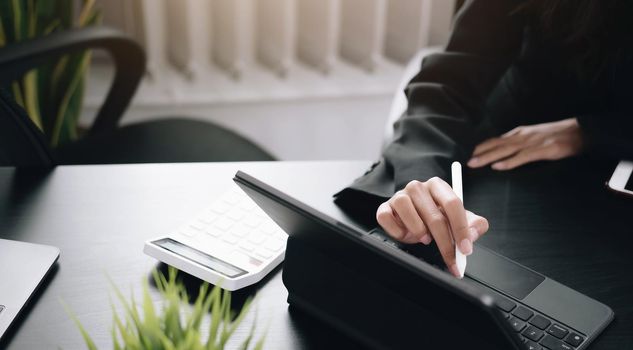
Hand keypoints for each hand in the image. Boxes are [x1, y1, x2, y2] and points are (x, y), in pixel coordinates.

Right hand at [376, 178, 488, 277]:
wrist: (412, 217)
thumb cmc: (436, 217)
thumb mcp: (459, 219)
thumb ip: (473, 225)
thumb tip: (472, 235)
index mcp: (438, 186)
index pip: (453, 203)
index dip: (461, 228)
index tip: (465, 248)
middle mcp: (418, 187)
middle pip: (434, 215)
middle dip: (445, 242)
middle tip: (451, 258)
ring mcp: (399, 196)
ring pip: (408, 212)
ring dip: (419, 231)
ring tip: (425, 238)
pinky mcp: (384, 207)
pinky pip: (386, 218)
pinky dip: (397, 231)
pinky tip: (405, 234)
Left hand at [468, 118, 583, 169]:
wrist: (580, 131)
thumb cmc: (557, 135)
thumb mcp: (535, 136)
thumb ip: (521, 142)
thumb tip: (506, 152)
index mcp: (521, 133)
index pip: (497, 140)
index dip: (483, 147)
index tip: (471, 153)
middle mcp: (523, 136)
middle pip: (497, 145)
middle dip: (481, 153)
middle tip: (467, 162)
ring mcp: (532, 143)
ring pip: (505, 151)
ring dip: (489, 157)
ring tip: (475, 163)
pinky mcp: (543, 150)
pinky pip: (522, 157)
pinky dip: (509, 162)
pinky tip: (498, 167)